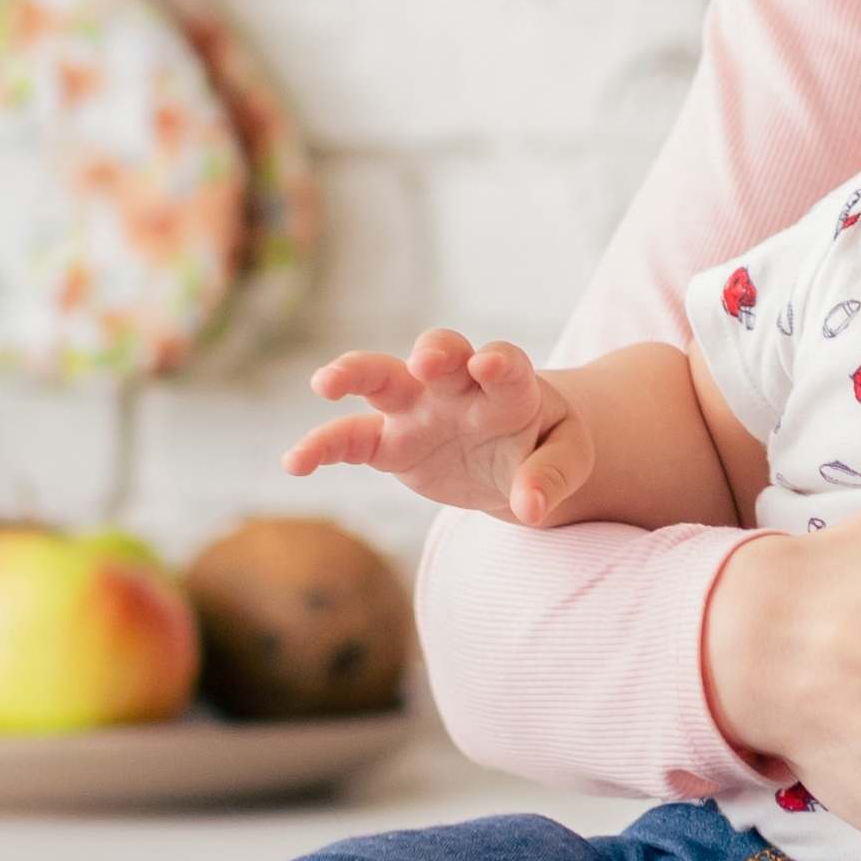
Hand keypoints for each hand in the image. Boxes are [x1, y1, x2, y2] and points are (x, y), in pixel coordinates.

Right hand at [289, 330, 592, 523]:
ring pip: (381, 378)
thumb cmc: (544, 445)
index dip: (498, 362)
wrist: (518, 454)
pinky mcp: (390, 441)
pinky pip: (351, 438)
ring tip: (325, 383)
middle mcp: (458, 386)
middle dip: (432, 353)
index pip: (506, 365)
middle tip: (425, 362)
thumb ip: (551, 477)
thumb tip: (531, 508)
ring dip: (355, 373)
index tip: (490, 363)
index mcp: (510, 386)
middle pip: (440, 352)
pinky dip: (322, 447)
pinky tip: (294, 463)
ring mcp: (418, 409)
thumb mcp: (566, 457)